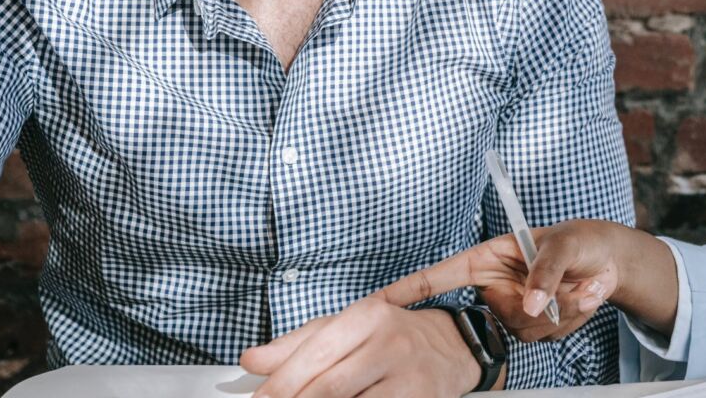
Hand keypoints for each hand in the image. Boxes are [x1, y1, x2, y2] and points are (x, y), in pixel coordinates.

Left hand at [241, 293, 482, 397]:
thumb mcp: (344, 327)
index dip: (278, 386)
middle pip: (327, 388)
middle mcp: (388, 343)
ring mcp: (406, 376)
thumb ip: (295, 344)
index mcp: (366, 316)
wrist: (453, 346)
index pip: (312, 356)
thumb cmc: (392, 336)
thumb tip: (252, 361)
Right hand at [380, 219, 676, 342]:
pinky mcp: (533, 327)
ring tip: (584, 285)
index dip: (408, 290)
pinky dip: (574, 318)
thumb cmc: (580, 240)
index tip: (378, 304)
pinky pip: (547, 337)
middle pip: (495, 314)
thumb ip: (545, 272)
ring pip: (525, 330)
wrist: (608, 261)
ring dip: (563, 311)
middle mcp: (494, 287)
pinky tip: (585, 296)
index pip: (439, 276)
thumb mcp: (564, 245)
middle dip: (538, 306)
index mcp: (487, 259)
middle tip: (573, 286)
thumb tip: (530, 303)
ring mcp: (513, 310)